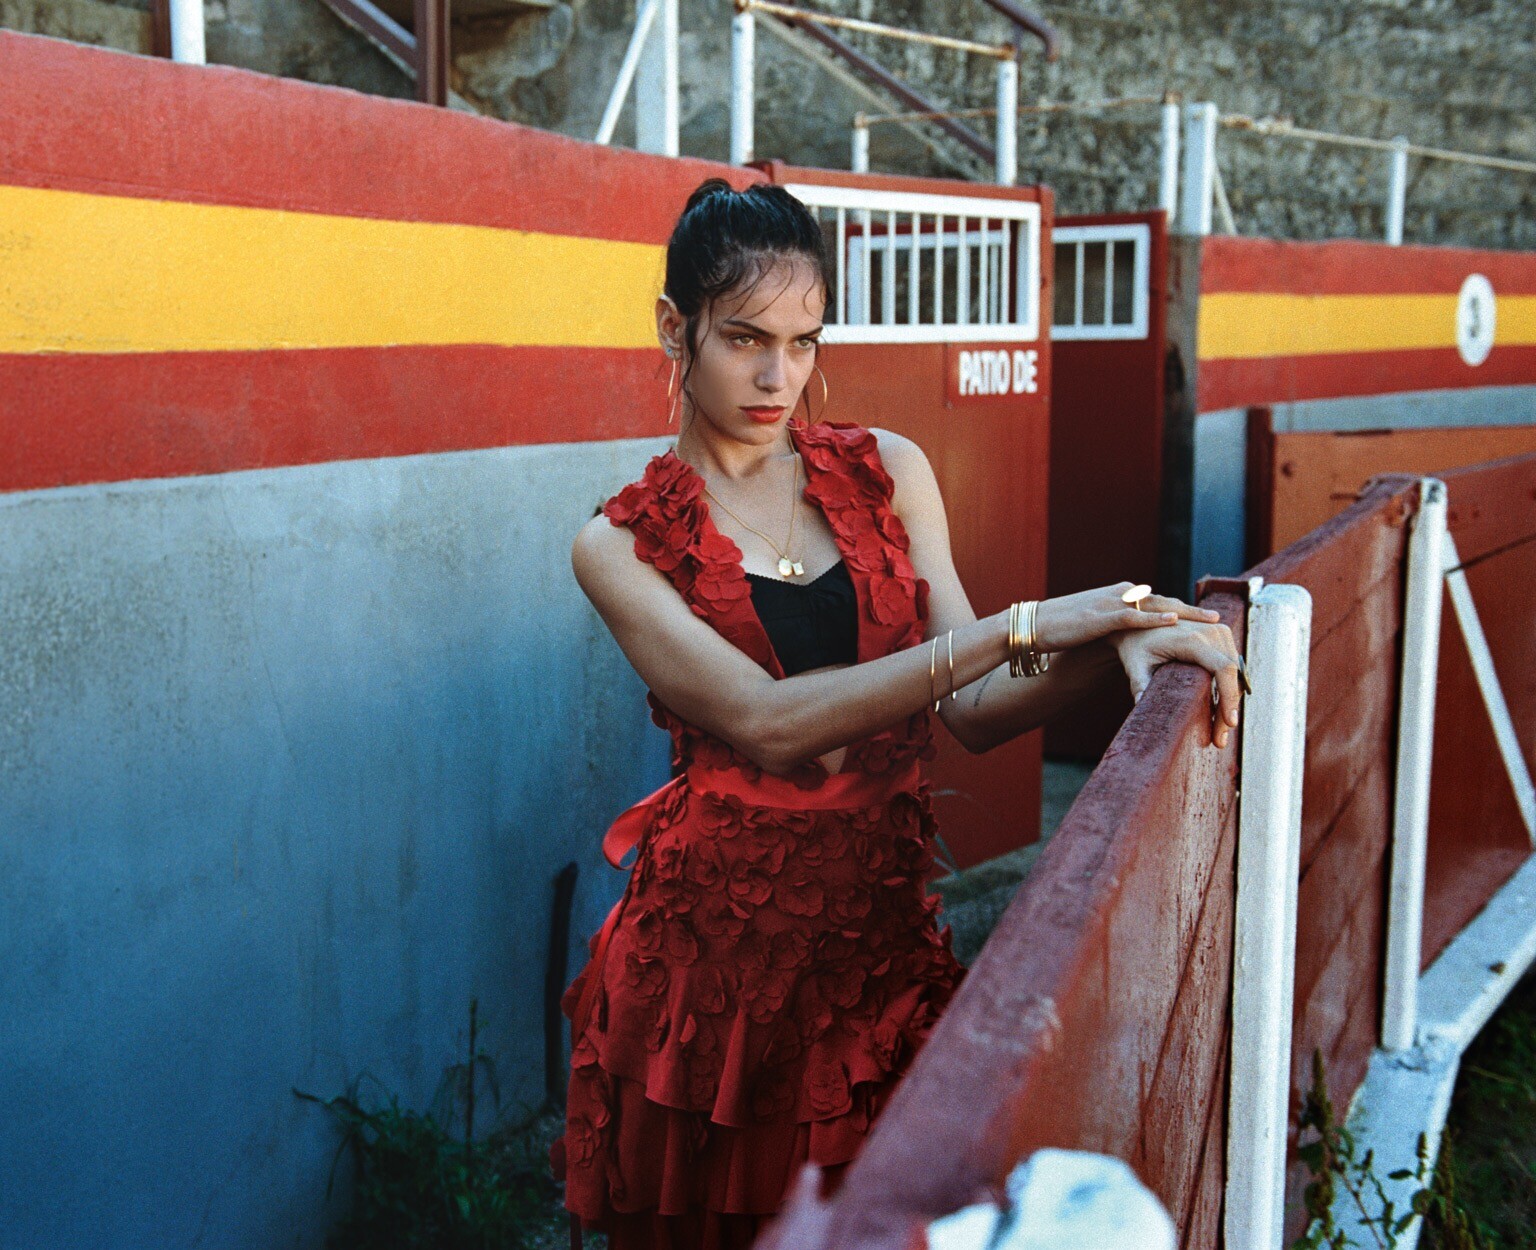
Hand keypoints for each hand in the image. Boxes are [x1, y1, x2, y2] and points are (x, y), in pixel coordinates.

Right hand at [1032, 583, 1221, 652]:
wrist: (1029, 625)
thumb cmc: (1058, 630)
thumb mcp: (1092, 628)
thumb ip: (1114, 632)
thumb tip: (1130, 648)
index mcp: (1117, 596)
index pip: (1156, 602)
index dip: (1181, 611)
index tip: (1202, 619)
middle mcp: (1119, 594)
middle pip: (1163, 600)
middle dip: (1191, 611)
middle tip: (1217, 618)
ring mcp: (1110, 603)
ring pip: (1155, 606)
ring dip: (1184, 613)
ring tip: (1209, 620)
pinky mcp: (1100, 616)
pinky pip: (1133, 617)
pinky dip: (1155, 619)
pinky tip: (1174, 621)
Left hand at [1111, 617, 1247, 748]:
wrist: (1138, 621)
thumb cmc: (1135, 645)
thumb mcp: (1135, 665)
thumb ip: (1140, 684)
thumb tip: (1141, 707)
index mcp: (1192, 639)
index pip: (1224, 669)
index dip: (1230, 697)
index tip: (1229, 722)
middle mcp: (1210, 632)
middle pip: (1232, 674)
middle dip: (1229, 708)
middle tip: (1219, 739)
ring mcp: (1218, 630)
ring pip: (1236, 672)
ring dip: (1231, 700)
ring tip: (1219, 729)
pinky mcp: (1220, 634)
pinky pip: (1232, 664)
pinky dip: (1228, 687)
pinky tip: (1219, 710)